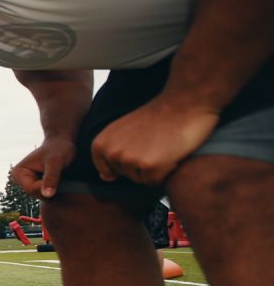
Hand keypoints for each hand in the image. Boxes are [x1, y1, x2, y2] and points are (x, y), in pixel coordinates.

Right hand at [11, 137, 76, 199]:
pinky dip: (56, 190)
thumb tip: (47, 195)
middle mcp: (21, 180)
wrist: (62, 144)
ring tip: (61, 176)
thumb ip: (51, 178)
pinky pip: (48, 195)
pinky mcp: (38, 186)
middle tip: (60, 175)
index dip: (46, 187)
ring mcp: (29, 184)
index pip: (31, 189)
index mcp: (18, 173)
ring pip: (43, 196)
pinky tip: (60, 180)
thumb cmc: (58, 149)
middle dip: (51, 188)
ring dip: (55, 190)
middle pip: (36, 194)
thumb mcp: (55, 162)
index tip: (58, 176)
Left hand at [91, 96, 218, 185]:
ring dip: (154, 168)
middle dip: (141, 165)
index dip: (127, 160)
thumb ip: (110, 152)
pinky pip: (156, 182)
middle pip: (126, 176)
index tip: (137, 144)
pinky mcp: (150, 166)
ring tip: (161, 146)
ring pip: (141, 180)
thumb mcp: (121, 130)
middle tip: (153, 142)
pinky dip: (165, 172)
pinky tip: (170, 153)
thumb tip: (104, 178)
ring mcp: (130, 160)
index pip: (107, 171)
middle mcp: (112, 153)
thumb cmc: (155, 117)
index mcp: (101, 144)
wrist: (184, 103)